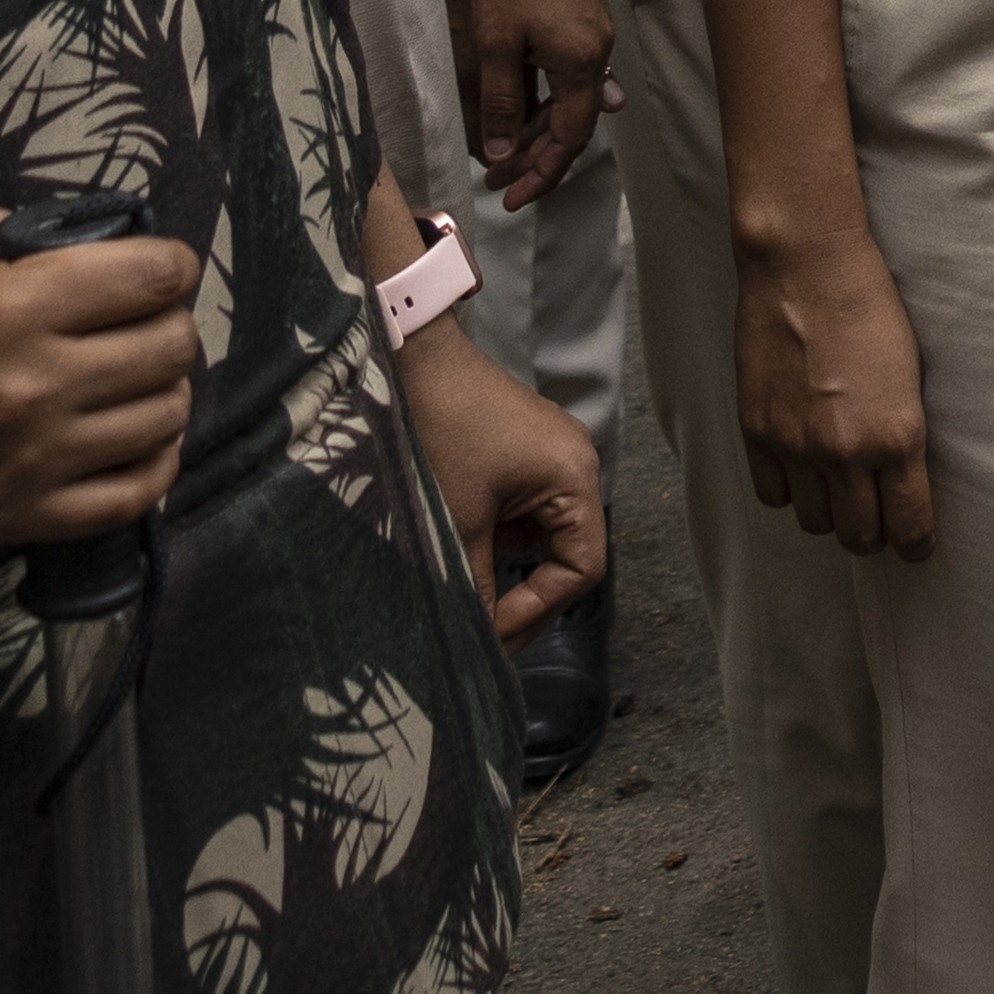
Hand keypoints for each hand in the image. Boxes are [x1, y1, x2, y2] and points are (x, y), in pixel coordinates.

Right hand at [0, 210, 197, 541]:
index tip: (160, 268)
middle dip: (167, 322)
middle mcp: (37, 384)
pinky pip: (139, 492)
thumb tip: (125, 244)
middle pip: (172, 347)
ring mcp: (38, 459)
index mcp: (17, 307)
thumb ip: (46, 238)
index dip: (171, 264)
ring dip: (163, 388)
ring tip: (131, 378)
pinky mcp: (32, 515)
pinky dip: (154, 457)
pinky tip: (135, 434)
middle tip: (140, 323)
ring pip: (168, 416)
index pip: (154, 277)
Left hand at [395, 329, 604, 639]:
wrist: (412, 356)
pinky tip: (463, 542)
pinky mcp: (524, 451)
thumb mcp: (457, 519)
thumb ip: (474, 582)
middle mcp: (576, 465)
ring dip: (506, 564)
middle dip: (523, 595)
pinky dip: (496, 534)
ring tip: (465, 585)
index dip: (538, 607)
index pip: (581, 568)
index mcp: (576, 478)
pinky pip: (524, 509)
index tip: (493, 631)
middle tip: (483, 632)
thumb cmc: (441, 426)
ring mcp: (551, 456)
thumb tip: (476, 637)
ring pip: (541, 536)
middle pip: (566, 555)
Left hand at [464, 0, 613, 203]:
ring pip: (568, 100)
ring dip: (536, 129)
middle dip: (535, 157)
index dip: (541, 173)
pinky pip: (568, 75)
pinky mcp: (582, 20)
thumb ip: (503, 101)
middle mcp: (597, 52)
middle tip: (497, 181)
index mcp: (582, 63)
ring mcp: (592, 35)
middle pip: (572, 123)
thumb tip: (502, 150)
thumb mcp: (496, 42)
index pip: (568, 138)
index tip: (512, 197)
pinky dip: (544, 99)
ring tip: (500, 151)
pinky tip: (521, 112)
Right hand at [736, 224, 935, 555]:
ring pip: (815, 523)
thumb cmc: (869, 308)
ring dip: (831, 514)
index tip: (916, 543)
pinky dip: (789, 492)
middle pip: (860, 536)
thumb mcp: (910, 378)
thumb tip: (901, 484)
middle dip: (874, 533)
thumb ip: (902, 437)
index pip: (910, 527)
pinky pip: (773, 495)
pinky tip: (801, 471)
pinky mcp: (757, 431)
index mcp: (898, 437)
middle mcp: (847, 451)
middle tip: (878, 514)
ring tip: (838, 489)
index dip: (915, 544)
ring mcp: (796, 444)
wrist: (806, 264)